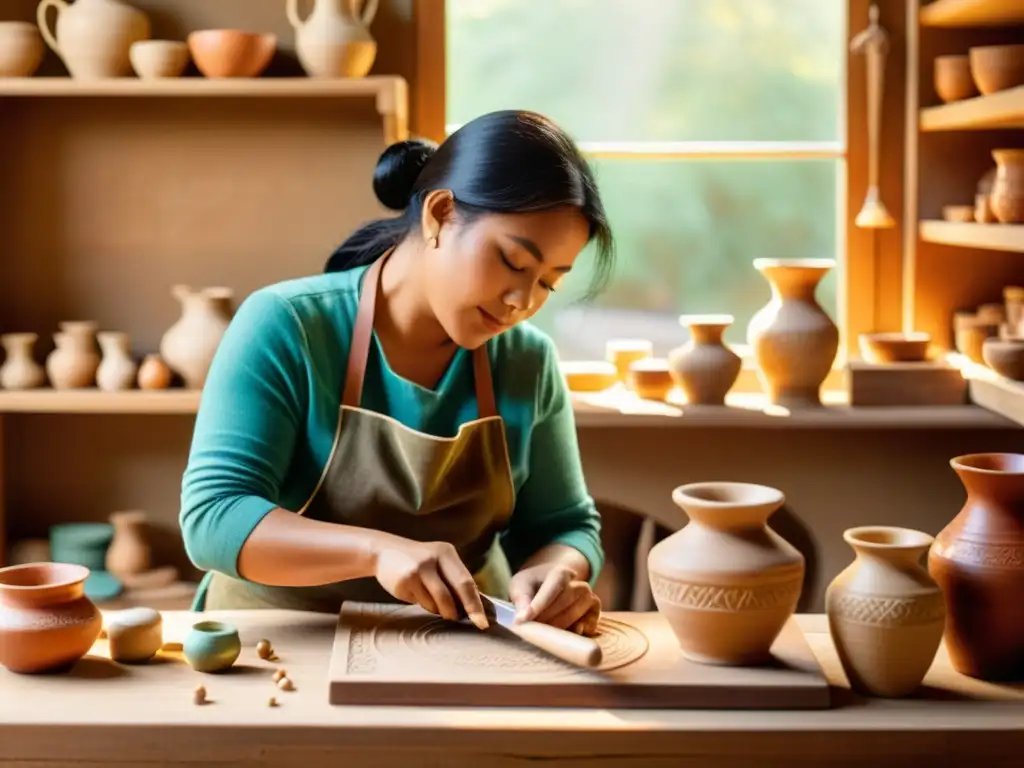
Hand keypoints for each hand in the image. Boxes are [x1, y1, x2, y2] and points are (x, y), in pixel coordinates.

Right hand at [372, 534, 488, 629]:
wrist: (383, 552)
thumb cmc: (416, 562)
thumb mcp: (437, 563)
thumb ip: (452, 579)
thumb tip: (473, 606)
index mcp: (446, 552)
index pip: (467, 581)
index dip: (476, 603)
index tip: (483, 621)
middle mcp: (434, 558)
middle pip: (458, 589)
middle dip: (468, 610)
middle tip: (476, 624)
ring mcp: (419, 569)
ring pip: (439, 602)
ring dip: (441, 610)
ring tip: (432, 602)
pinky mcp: (405, 580)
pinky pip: (422, 603)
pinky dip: (424, 605)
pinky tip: (416, 594)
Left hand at [508, 562, 600, 635]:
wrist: (551, 585)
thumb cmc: (534, 585)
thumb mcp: (521, 584)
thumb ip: (521, 598)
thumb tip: (521, 618)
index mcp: (560, 572)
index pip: (550, 591)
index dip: (537, 606)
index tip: (522, 620)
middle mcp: (579, 585)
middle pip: (562, 606)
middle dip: (543, 619)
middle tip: (526, 629)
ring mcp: (589, 599)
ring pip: (574, 617)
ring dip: (556, 628)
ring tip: (540, 631)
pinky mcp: (594, 613)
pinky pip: (588, 626)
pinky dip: (575, 632)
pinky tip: (562, 634)